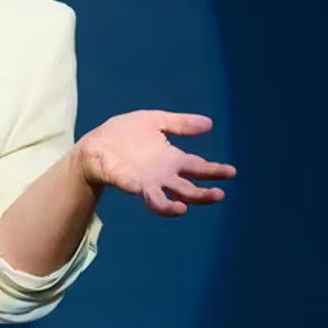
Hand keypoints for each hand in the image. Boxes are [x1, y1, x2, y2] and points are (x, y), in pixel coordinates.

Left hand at [74, 111, 236, 217]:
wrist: (96, 143)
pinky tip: (145, 189)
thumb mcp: (156, 121)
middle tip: (219, 194)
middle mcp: (161, 175)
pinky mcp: (125, 181)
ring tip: (185, 207)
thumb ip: (181, 124)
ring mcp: (144, 181)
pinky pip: (135, 188)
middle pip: (187, 189)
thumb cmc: (125, 133)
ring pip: (164, 200)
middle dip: (203, 193)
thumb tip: (209, 124)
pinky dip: (141, 190)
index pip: (197, 168)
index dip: (214, 171)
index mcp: (171, 160)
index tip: (231, 172)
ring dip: (174, 205)